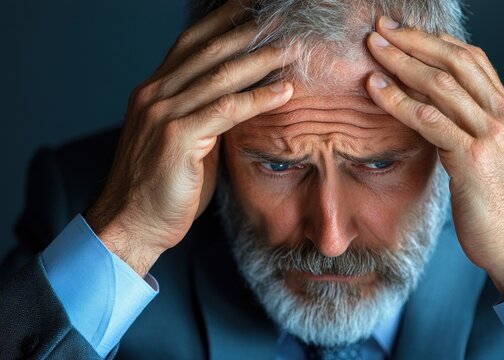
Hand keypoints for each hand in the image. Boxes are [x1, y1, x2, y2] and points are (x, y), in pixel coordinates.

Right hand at [85, 1, 294, 276]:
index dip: (223, 22)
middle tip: (283, 20)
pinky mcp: (175, 137)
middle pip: (209, 50)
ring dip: (262, 60)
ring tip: (294, 49)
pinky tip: (285, 91)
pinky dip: (259, 98)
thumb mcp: (185, 142)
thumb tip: (240, 102)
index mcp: (155, 91)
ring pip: (220, 75)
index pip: (192, 43)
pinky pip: (226, 110)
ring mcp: (162, 113)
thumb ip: (206, 116)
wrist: (131, 223)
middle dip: (249, 32)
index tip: (253, 10)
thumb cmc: (163, 187)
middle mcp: (155, 94)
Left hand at [365, 16, 503, 297]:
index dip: (434, 42)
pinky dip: (398, 100)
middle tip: (381, 29)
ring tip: (372, 49)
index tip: (404, 32)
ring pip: (440, 83)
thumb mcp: (493, 159)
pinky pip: (429, 119)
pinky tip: (374, 89)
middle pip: (454, 61)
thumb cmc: (503, 208)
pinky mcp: (473, 158)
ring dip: (401, 62)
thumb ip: (472, 131)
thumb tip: (438, 117)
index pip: (471, 60)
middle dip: (414, 41)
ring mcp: (491, 134)